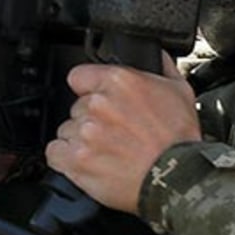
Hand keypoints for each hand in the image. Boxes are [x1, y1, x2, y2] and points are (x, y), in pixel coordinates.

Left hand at [44, 54, 199, 214]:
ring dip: (81, 140)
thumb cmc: (180, 140)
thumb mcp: (180, 91)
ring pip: (67, 130)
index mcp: (119, 81)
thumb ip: (160, 67)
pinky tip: (88, 162)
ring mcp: (85, 133)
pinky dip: (66, 159)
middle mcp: (98, 104)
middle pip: (76, 107)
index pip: (79, 76)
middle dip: (91, 118)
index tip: (96, 98)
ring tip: (106, 151)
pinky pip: (54, 153)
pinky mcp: (76, 160)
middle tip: (114, 133)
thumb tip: (154, 54)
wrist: (179, 179)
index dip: (88, 88)